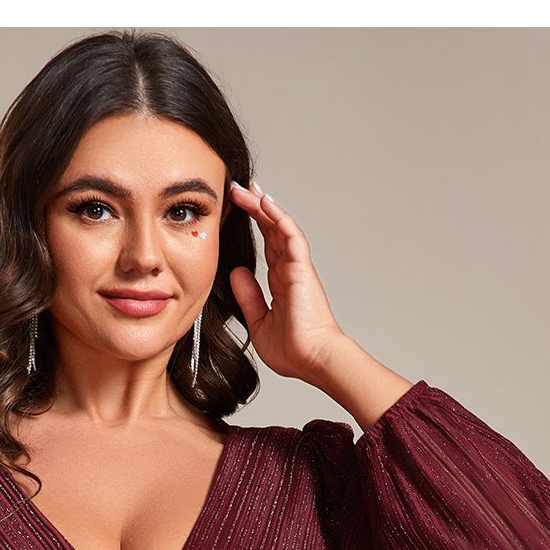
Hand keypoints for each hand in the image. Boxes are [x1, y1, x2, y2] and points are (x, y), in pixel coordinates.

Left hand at [227, 181, 345, 382]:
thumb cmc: (294, 350)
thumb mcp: (259, 322)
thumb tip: (237, 273)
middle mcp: (291, 271)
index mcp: (282, 283)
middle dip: (255, 208)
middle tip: (237, 189)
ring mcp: (298, 268)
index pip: (267, 246)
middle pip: (272, 230)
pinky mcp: (302, 269)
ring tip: (246, 189)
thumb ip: (249, 297)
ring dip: (263, 206)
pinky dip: (279, 218)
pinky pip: (291, 236)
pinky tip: (265, 202)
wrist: (313, 360)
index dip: (254, 226)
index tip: (237, 209)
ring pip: (280, 227)